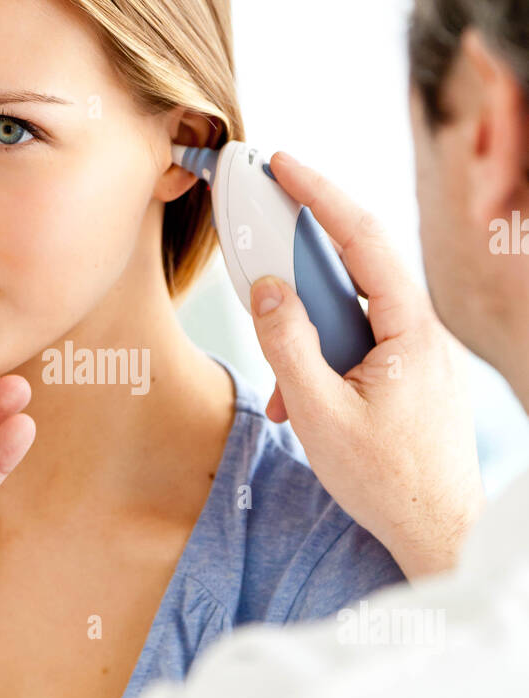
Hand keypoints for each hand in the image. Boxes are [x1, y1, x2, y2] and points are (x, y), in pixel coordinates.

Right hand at [249, 153, 484, 578]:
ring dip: (306, 339)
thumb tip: (267, 289)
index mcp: (410, 329)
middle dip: (299, 272)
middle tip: (260, 245)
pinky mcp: (408, 378)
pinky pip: (357, 348)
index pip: (362, 238)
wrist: (438, 535)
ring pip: (350, 317)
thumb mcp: (321, 415)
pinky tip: (300, 408)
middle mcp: (421, 332)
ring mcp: (417, 355)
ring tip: (284, 392)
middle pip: (353, 272)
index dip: (319, 193)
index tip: (282, 163)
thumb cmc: (388, 483)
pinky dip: (321, 364)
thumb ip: (288, 346)